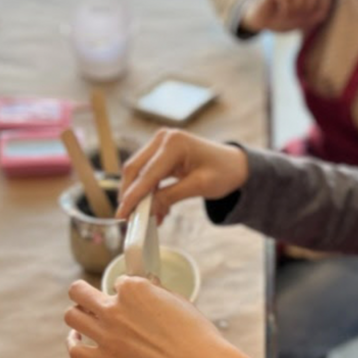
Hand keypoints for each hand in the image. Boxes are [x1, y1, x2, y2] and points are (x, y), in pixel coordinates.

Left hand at [65, 278, 231, 357]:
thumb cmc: (195, 333)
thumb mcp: (178, 300)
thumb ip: (156, 292)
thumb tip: (149, 287)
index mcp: (134, 289)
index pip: (118, 282)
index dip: (125, 290)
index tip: (132, 299)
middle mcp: (115, 308)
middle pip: (79, 291)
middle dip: (83, 292)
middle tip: (90, 298)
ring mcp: (107, 335)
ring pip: (71, 316)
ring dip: (77, 314)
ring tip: (85, 318)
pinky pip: (76, 350)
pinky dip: (73, 342)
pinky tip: (79, 339)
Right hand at [117, 129, 248, 221]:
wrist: (235, 165)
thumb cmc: (224, 172)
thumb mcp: (199, 186)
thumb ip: (170, 197)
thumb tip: (147, 210)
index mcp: (174, 143)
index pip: (146, 174)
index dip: (132, 196)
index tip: (122, 215)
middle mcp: (163, 139)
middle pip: (134, 169)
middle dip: (130, 195)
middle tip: (128, 218)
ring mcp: (161, 144)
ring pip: (138, 173)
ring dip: (141, 196)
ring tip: (150, 218)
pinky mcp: (161, 153)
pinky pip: (148, 174)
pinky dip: (150, 192)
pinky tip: (158, 210)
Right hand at [241, 0, 330, 32]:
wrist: (261, 22)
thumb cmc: (283, 20)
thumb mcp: (304, 21)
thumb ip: (318, 14)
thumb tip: (327, 8)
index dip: (322, 2)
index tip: (313, 14)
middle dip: (308, 6)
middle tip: (298, 15)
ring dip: (295, 8)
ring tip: (288, 14)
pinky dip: (285, 9)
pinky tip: (280, 13)